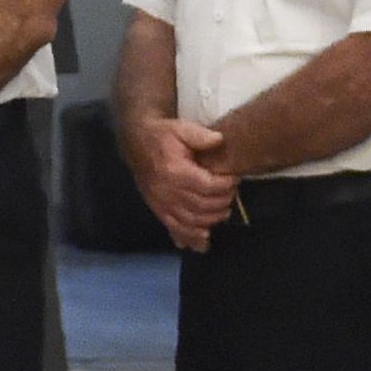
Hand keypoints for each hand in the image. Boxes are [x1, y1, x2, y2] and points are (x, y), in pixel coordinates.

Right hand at [125, 115, 234, 252]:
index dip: (226, 185)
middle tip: (231, 194)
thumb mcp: (181, 128)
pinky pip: (174, 228)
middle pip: (202, 206)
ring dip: (211, 220)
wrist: (136, 141)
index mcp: (174, 171)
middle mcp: (166, 191)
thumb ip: (201, 135)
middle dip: (222, 202)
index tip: (235, 178)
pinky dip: (189, 238)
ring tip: (223, 212)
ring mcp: (160, 203)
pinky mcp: (157, 209)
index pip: (207, 186)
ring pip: (191, 221)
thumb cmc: (163, 135)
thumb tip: (220, 140)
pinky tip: (203, 243)